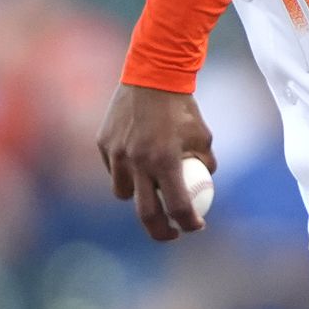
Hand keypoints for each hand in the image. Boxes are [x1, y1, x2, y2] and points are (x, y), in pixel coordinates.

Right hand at [96, 83, 216, 239]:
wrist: (152, 75)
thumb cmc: (182, 107)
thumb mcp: (203, 136)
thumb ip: (205, 163)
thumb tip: (205, 183)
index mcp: (165, 161)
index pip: (177, 206)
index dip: (189, 223)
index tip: (196, 226)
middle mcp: (137, 162)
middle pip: (146, 214)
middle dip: (161, 232)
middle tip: (172, 233)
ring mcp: (117, 154)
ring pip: (124, 192)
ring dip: (138, 197)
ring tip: (151, 188)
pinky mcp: (103, 144)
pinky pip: (113, 169)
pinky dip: (125, 171)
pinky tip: (136, 159)